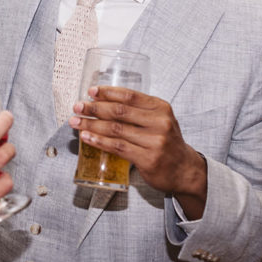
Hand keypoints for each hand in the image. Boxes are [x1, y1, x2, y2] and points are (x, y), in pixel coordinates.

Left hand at [71, 87, 206, 218]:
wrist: (185, 171)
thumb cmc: (167, 143)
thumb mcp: (160, 121)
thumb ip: (138, 112)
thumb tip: (102, 103)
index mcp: (161, 108)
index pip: (130, 96)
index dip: (108, 92)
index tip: (91, 91)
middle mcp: (159, 122)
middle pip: (120, 111)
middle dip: (94, 108)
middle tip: (78, 106)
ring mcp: (154, 141)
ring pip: (115, 129)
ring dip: (91, 124)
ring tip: (75, 122)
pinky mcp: (147, 158)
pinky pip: (117, 147)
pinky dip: (99, 141)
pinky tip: (87, 137)